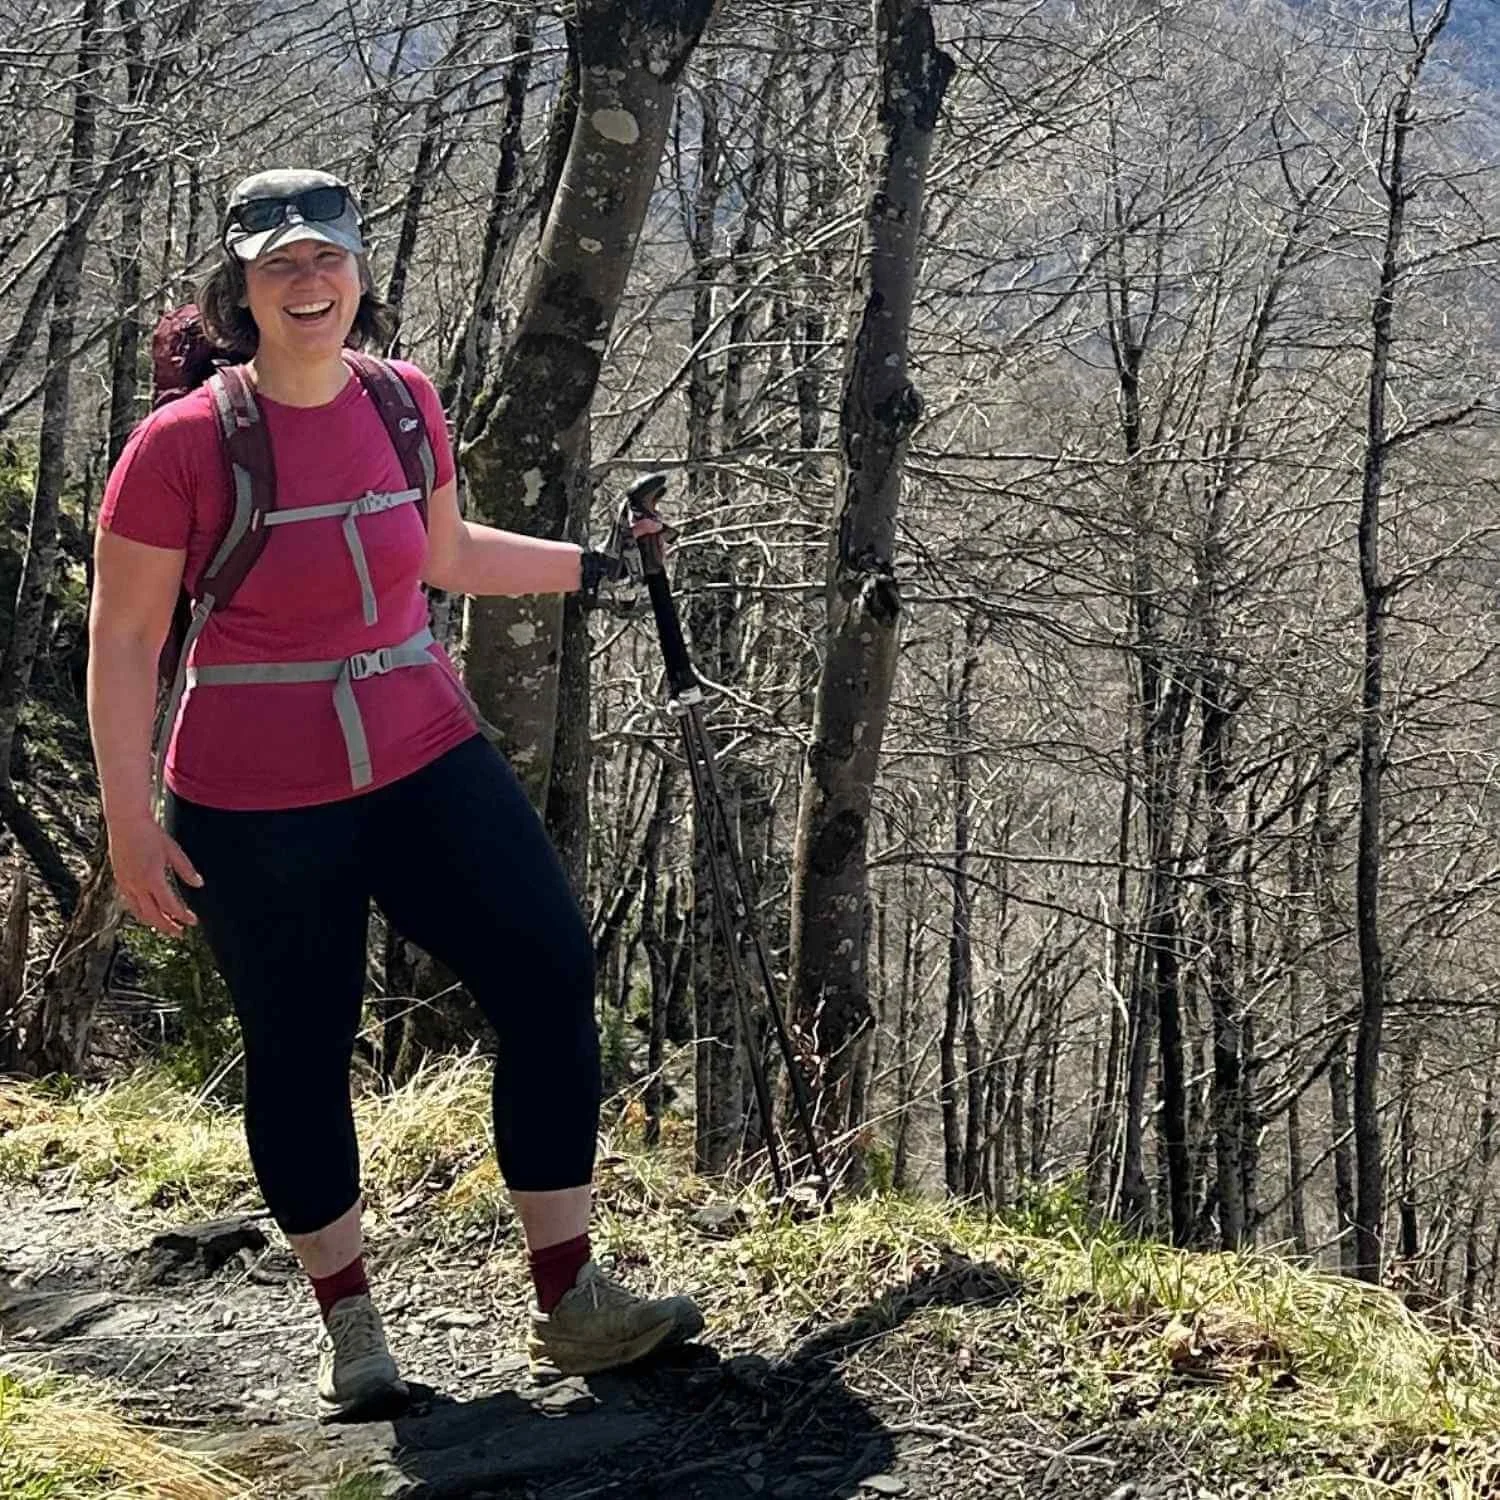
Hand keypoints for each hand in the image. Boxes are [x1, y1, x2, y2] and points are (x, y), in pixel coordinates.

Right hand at [107, 814, 202, 936]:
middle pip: (153, 914)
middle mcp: (137, 884)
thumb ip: (186, 870)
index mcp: (153, 878)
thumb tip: (199, 884)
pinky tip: (148, 912)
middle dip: (167, 926)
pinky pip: (129, 902)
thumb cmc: (151, 834)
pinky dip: (140, 911)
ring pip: (139, 911)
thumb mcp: (174, 850)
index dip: (182, 916)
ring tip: (165, 926)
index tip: (192, 922)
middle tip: (179, 933)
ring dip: (153, 922)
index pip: (170, 906)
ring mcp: (126, 883)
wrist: (125, 822)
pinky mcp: (119, 879)